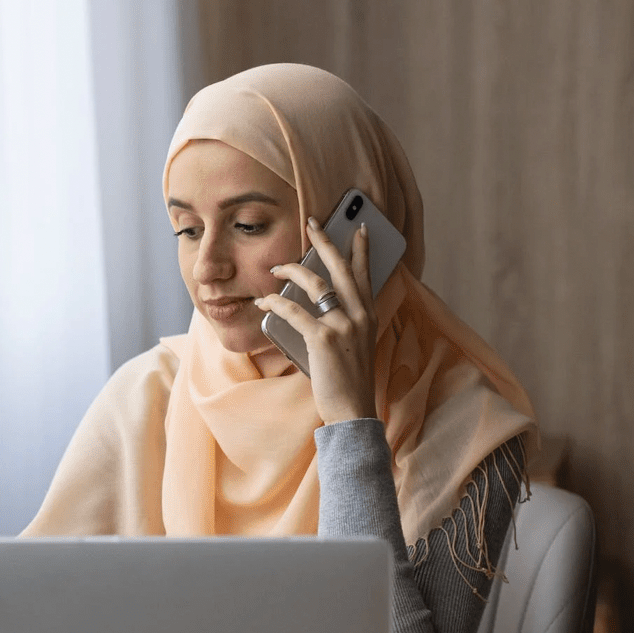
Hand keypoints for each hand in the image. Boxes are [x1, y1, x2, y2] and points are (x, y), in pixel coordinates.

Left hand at [254, 217, 377, 424]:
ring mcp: (342, 325)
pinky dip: (275, 303)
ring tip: (275, 269)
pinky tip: (264, 302)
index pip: (364, 275)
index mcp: (369, 316)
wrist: (351, 409)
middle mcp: (360, 315)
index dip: (360, 250)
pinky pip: (293, 310)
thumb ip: (343, 323)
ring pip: (315, 283)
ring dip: (291, 271)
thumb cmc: (348, 380)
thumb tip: (316, 306)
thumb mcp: (354, 345)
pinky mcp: (322, 338)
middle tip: (313, 223)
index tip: (357, 229)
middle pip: (341, 268)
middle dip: (325, 242)